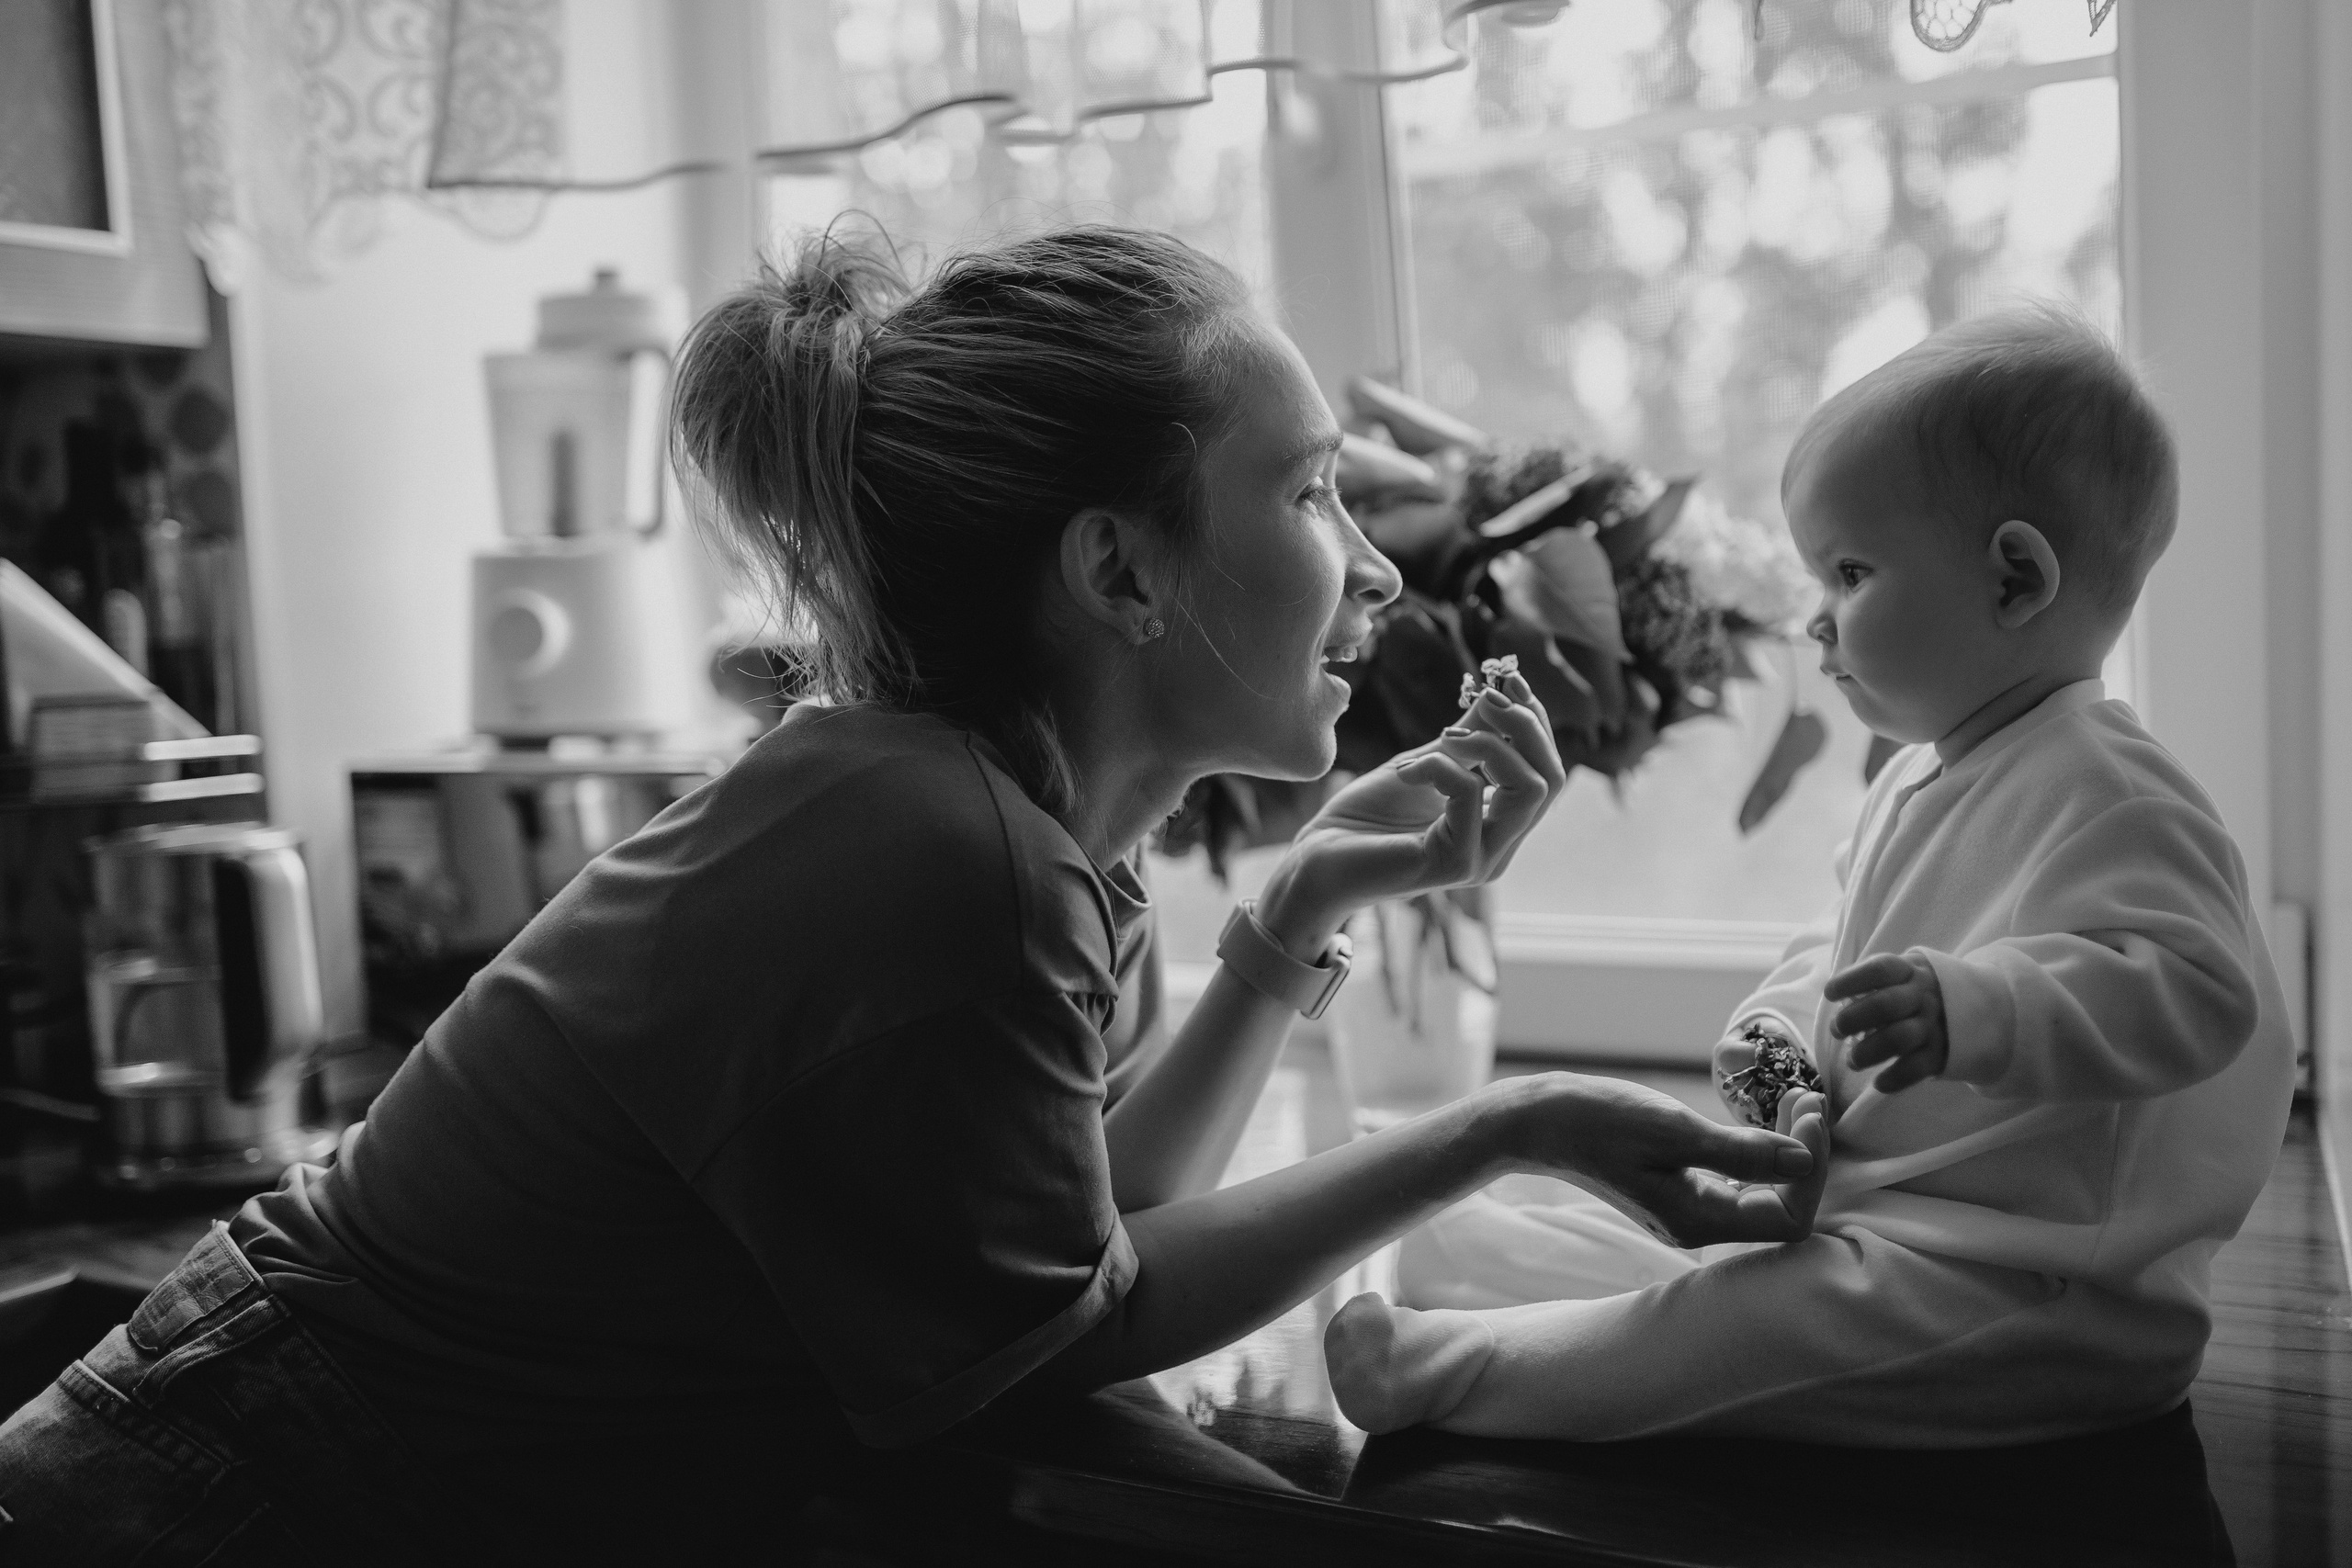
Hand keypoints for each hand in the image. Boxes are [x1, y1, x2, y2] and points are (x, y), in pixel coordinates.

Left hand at [1260, 669, 1567, 954]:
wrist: (1316, 861)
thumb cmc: (1364, 817)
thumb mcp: (1423, 762)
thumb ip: (1467, 739)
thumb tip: (1502, 695)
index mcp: (1498, 825)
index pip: (1547, 770)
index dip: (1535, 720)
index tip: (1507, 680)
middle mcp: (1500, 847)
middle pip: (1551, 778)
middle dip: (1525, 724)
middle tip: (1484, 698)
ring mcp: (1482, 859)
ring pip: (1531, 788)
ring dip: (1490, 743)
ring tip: (1443, 738)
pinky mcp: (1454, 865)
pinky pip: (1470, 793)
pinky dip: (1439, 765)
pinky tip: (1406, 772)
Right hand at [1495, 1073, 1827, 1247]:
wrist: (1536, 1122)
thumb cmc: (1597, 1121)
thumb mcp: (1674, 1130)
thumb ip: (1743, 1152)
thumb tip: (1804, 1162)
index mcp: (1698, 1222)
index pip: (1788, 1217)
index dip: (1810, 1169)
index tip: (1809, 1113)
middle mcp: (1698, 1226)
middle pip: (1781, 1207)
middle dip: (1805, 1155)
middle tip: (1807, 1096)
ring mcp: (1689, 1209)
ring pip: (1763, 1192)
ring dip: (1786, 1148)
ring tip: (1794, 1097)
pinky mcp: (1679, 1188)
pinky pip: (1739, 1179)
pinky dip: (1760, 1148)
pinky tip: (1764, 1115)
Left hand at [1825, 952, 1947, 1092]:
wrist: (1979, 1010)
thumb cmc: (1919, 992)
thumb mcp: (1904, 974)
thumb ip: (1875, 982)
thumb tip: (1838, 1001)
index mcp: (1910, 971)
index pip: (1880, 969)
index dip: (1851, 980)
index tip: (1829, 993)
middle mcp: (1924, 996)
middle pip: (1884, 1006)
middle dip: (1852, 1019)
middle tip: (1837, 1030)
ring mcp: (1934, 1025)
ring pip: (1898, 1039)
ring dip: (1868, 1052)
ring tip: (1852, 1061)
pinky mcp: (1942, 1053)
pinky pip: (1916, 1068)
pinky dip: (1894, 1078)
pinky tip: (1878, 1083)